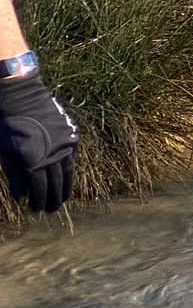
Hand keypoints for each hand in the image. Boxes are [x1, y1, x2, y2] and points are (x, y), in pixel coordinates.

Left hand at [1, 65, 77, 214]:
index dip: (38, 201)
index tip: (36, 210)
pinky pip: (72, 157)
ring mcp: (64, 144)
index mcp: (34, 160)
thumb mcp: (6, 152)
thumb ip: (14, 176)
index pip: (39, 188)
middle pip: (55, 182)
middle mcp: (53, 154)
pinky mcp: (71, 134)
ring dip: (65, 187)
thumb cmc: (8, 125)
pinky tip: (67, 176)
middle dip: (53, 198)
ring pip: (67, 171)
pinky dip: (69, 169)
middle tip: (51, 210)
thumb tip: (21, 197)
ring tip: (63, 199)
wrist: (22, 97)